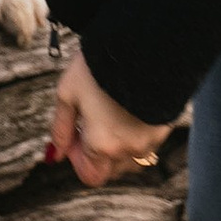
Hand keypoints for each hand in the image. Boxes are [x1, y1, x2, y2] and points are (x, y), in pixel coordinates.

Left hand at [47, 47, 171, 189]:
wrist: (145, 45)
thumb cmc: (100, 66)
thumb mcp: (68, 93)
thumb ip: (60, 130)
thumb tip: (55, 156)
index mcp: (102, 145)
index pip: (90, 176)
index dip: (77, 160)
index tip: (75, 133)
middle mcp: (128, 149)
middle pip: (109, 170)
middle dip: (96, 153)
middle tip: (89, 121)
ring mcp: (150, 141)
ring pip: (129, 159)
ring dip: (117, 146)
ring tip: (109, 112)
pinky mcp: (165, 128)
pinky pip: (146, 143)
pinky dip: (134, 134)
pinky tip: (127, 108)